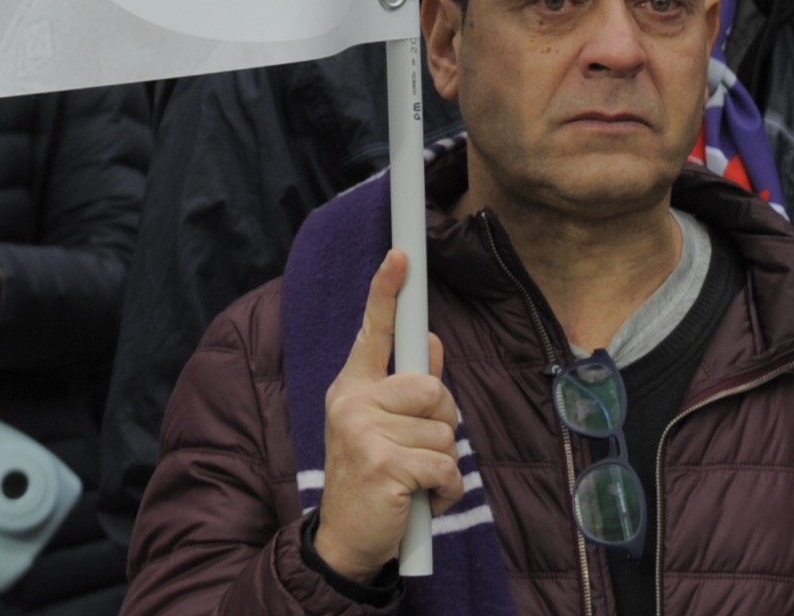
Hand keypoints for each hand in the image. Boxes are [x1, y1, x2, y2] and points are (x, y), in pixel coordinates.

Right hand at [311, 249, 460, 583]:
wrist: (347, 539)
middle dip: (442, 421)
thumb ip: (406, 386)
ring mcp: (364, 432)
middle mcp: (352, 402)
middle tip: (420, 448)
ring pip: (445, 430)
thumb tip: (430, 341)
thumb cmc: (371, 477)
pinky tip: (424, 500)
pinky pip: (445, 466)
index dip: (387, 291)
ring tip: (416, 480)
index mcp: (352, 386)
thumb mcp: (382, 426)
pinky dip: (447, 491)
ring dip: (444, 463)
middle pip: (432, 387)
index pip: (372, 330)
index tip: (401, 255)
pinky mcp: (383, 465)